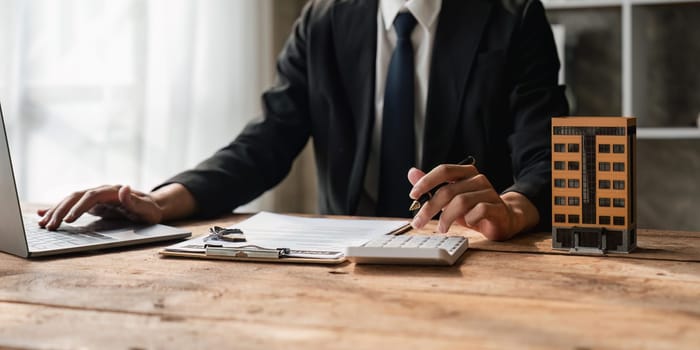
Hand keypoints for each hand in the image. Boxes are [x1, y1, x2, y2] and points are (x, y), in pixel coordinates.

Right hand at [37, 185, 162, 230]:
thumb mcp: (147, 209)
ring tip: (43, 224)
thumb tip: (124, 188)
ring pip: (70, 200)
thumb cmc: (149, 210)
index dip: (79, 207)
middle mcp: (101, 191)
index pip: (92, 196)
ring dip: (56, 211)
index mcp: (113, 192)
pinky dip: (57, 209)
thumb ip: (134, 201)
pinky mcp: (91, 204)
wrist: (151, 206)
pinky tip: (43, 215)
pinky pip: (71, 205)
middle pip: (76, 197)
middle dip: (62, 210)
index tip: (69, 220)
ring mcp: (95, 197)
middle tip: (50, 226)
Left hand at [407, 164, 537, 240]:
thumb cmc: (474, 208)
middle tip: (419, 222)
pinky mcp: (498, 207)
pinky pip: (479, 211)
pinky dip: (469, 220)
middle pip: (448, 190)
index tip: (413, 195)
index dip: (426, 181)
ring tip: (442, 228)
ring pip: (461, 202)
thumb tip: (412, 173)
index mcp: (466, 173)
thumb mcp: (450, 198)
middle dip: (430, 208)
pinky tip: (468, 224)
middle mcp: (478, 179)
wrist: (504, 219)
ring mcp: (489, 192)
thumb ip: (432, 186)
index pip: (444, 170)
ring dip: (447, 217)